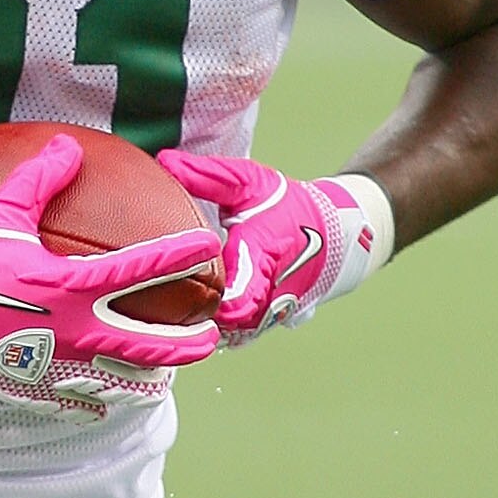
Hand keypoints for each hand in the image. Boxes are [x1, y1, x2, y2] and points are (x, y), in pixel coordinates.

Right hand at [0, 133, 221, 401]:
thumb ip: (39, 180)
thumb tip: (68, 147)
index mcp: (68, 286)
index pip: (140, 270)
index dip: (179, 254)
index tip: (208, 247)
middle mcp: (71, 331)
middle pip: (146, 344)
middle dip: (185, 343)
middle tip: (209, 337)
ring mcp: (53, 366)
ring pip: (119, 381)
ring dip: (147, 378)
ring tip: (164, 375)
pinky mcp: (30, 390)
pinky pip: (75, 401)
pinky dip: (96, 401)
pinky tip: (107, 400)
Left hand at [157, 150, 387, 342]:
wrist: (334, 234)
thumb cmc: (284, 204)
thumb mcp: (248, 182)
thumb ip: (206, 175)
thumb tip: (164, 161)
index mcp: (263, 254)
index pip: (239, 294)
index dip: (213, 299)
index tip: (187, 288)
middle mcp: (271, 291)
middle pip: (231, 321)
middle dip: (201, 314)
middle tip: (168, 302)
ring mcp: (272, 311)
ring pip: (234, 333)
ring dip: (208, 325)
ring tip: (176, 311)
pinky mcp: (269, 322)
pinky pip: (240, 336)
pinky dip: (220, 332)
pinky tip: (196, 318)